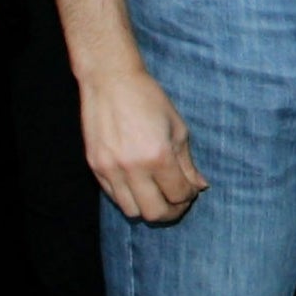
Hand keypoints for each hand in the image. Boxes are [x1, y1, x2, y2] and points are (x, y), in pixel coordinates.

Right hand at [82, 64, 205, 223]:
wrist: (111, 82)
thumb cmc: (149, 100)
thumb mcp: (178, 128)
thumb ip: (187, 162)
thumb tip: (200, 186)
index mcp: (158, 156)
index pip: (178, 194)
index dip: (189, 197)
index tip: (192, 191)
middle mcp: (132, 168)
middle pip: (155, 213)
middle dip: (172, 212)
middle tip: (179, 202)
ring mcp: (110, 171)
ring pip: (132, 211)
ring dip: (149, 208)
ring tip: (159, 195)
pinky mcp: (95, 169)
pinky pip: (114, 198)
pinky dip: (130, 198)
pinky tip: (140, 186)